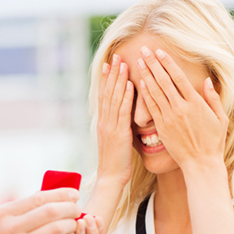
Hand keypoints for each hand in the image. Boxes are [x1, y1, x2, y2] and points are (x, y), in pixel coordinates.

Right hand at [0, 188, 81, 233]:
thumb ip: (19, 213)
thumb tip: (48, 198)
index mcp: (2, 213)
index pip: (38, 197)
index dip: (60, 194)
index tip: (74, 193)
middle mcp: (9, 226)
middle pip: (49, 210)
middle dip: (69, 208)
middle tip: (79, 208)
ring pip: (54, 227)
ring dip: (70, 224)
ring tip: (76, 223)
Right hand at [97, 54, 134, 183]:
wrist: (111, 178)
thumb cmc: (116, 163)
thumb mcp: (115, 141)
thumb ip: (118, 127)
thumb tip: (123, 117)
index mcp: (103, 122)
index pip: (104, 96)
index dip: (106, 79)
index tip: (109, 63)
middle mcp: (104, 121)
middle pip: (107, 92)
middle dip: (111, 73)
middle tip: (115, 55)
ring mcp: (110, 126)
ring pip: (113, 98)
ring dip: (118, 79)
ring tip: (122, 63)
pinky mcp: (118, 133)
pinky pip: (122, 112)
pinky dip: (125, 97)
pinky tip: (129, 84)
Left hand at [135, 46, 227, 169]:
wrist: (200, 163)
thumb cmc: (213, 142)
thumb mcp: (220, 119)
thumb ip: (213, 98)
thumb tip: (206, 81)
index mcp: (196, 103)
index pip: (179, 78)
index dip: (168, 63)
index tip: (160, 52)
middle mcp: (181, 108)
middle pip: (164, 81)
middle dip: (152, 64)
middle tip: (143, 50)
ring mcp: (169, 118)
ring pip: (155, 92)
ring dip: (145, 75)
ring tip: (138, 62)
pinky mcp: (161, 127)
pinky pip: (151, 108)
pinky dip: (145, 94)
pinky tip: (139, 83)